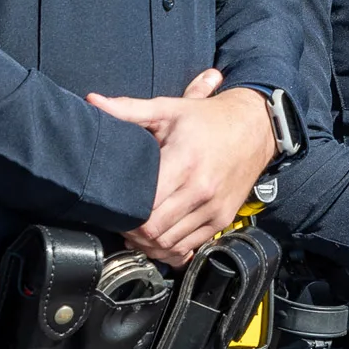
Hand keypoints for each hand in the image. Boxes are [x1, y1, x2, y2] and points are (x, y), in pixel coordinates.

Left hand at [89, 70, 276, 263]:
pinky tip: (159, 236)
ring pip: (170, 243)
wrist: (256, 127)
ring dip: (148, 243)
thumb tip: (92, 101)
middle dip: (131, 231)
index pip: (144, 206)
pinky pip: (191, 246)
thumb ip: (128, 109)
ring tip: (136, 231)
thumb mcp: (169, 108)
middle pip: (153, 230)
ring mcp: (214, 207)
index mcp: (184, 162)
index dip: (122, 212)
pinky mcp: (223, 218)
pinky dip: (171, 248)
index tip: (113, 206)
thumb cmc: (208, 119)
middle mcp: (200, 189)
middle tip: (120, 221)